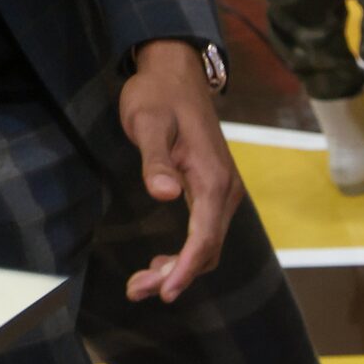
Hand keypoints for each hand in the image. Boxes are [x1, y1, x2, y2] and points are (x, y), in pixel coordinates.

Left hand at [120, 41, 242, 302]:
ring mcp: (222, 192)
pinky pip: (206, 233)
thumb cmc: (157, 96)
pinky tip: (162, 261)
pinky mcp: (213, 191)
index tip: (165, 290)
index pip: (205, 237)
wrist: (176, 73)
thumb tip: (165, 194)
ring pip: (208, 245)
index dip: (186, 268)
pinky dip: (187, 254)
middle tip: (138, 291)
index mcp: (213, 180)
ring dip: (180, 268)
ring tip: (144, 284)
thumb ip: (155, 161)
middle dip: (177, 275)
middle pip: (209, 249)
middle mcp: (225, 191)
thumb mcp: (147, 123)